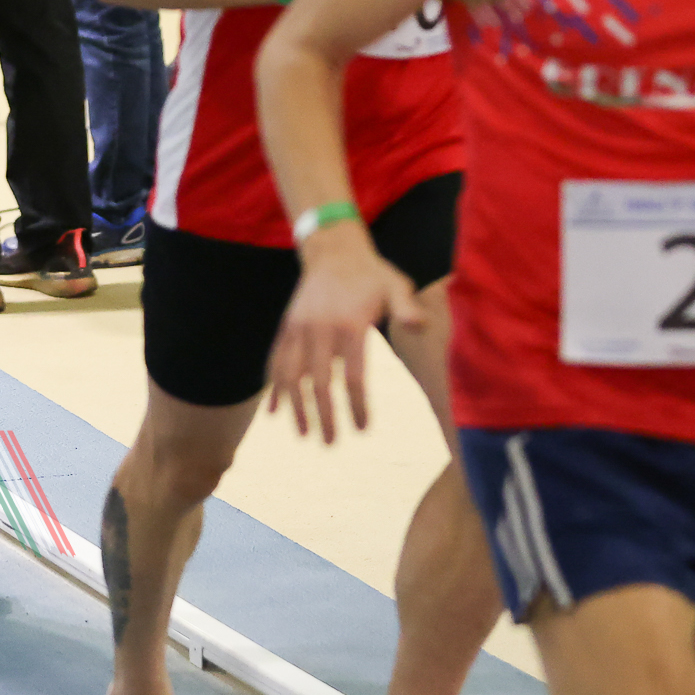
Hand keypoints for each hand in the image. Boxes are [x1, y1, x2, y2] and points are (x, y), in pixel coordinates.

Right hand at [263, 238, 424, 443]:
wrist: (333, 250)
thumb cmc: (372, 274)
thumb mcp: (395, 285)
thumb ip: (407, 307)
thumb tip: (420, 324)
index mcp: (350, 323)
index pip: (353, 375)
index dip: (357, 404)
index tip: (361, 428)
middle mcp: (320, 327)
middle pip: (319, 381)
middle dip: (324, 414)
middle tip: (331, 443)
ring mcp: (299, 327)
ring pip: (290, 374)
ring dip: (295, 406)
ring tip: (302, 434)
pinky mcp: (287, 327)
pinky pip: (276, 360)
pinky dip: (274, 387)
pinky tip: (274, 412)